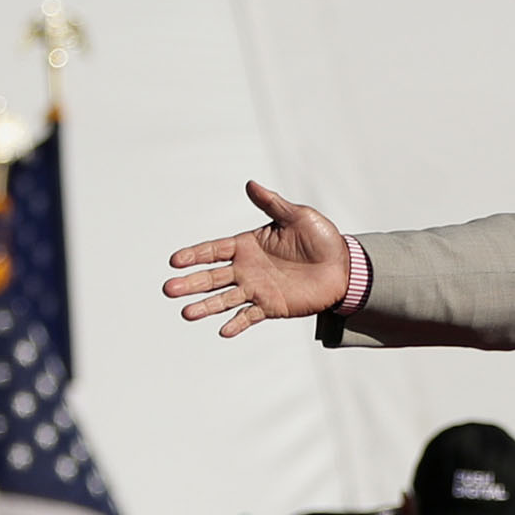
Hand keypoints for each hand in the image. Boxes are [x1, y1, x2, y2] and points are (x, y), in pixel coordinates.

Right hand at [164, 181, 348, 337]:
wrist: (344, 266)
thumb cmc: (322, 238)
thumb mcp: (298, 216)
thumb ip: (272, 204)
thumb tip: (250, 184)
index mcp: (248, 245)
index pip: (213, 250)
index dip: (194, 255)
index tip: (175, 261)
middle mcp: (247, 268)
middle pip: (212, 277)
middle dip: (190, 283)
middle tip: (169, 289)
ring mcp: (257, 289)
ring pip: (225, 299)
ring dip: (206, 306)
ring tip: (186, 313)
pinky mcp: (272, 306)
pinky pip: (250, 316)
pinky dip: (237, 324)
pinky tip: (223, 331)